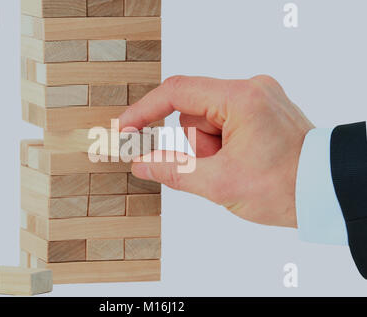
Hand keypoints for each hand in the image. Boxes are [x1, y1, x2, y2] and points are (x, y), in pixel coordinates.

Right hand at [119, 75, 313, 227]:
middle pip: (192, 113)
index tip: (125, 129)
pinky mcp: (260, 110)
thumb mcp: (220, 184)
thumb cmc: (286, 186)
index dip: (144, 111)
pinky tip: (241, 162)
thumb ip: (173, 170)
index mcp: (241, 98)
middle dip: (195, 146)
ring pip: (206, 122)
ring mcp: (258, 99)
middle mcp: (251, 89)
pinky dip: (221, 147)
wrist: (327, 192)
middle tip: (215, 170)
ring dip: (209, 149)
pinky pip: (222, 124)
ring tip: (235, 169)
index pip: (177, 92)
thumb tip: (140, 163)